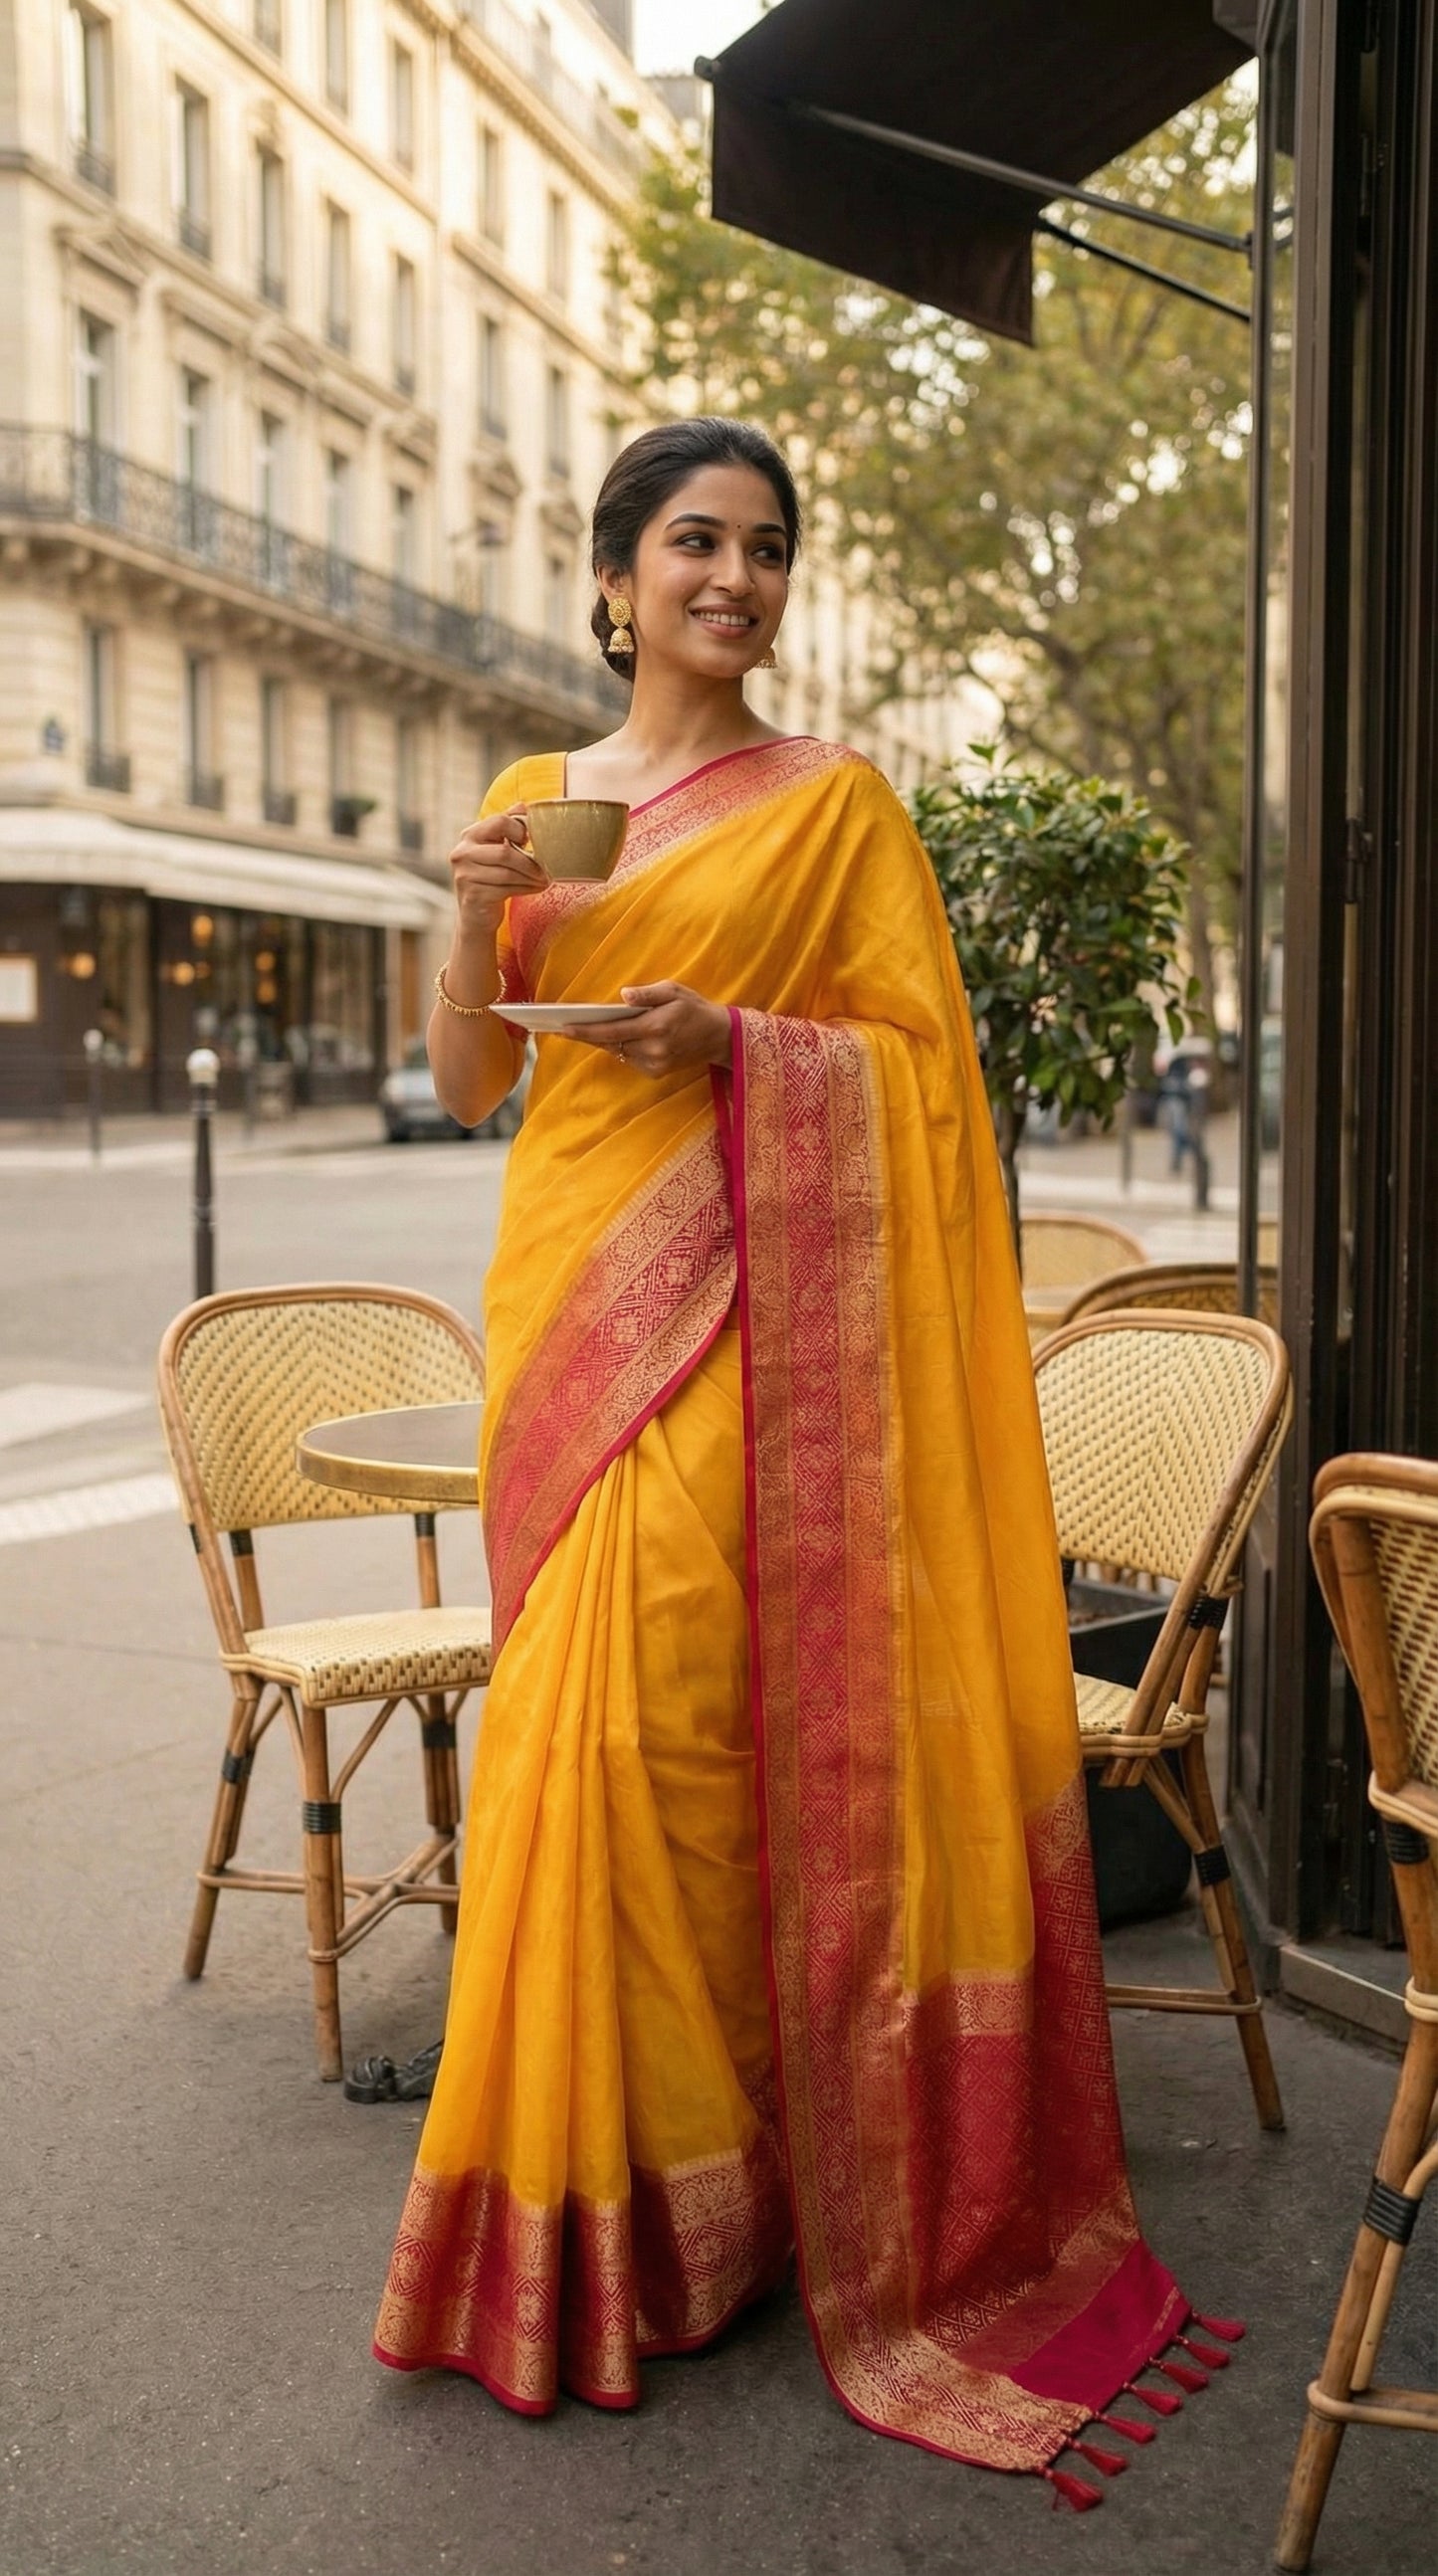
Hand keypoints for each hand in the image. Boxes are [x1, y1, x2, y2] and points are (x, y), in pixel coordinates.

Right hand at [446, 806, 547, 939]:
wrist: (476, 916)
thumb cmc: (490, 878)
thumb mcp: (495, 849)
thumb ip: (506, 826)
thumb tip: (524, 804)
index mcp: (469, 836)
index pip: (500, 822)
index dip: (520, 830)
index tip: (531, 842)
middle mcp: (462, 853)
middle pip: (505, 852)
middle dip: (530, 862)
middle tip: (547, 868)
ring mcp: (464, 875)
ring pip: (507, 873)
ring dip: (532, 877)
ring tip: (545, 879)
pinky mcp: (473, 895)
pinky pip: (506, 889)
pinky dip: (526, 889)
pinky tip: (536, 889)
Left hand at [559, 981, 732, 1075]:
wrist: (719, 1036)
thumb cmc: (694, 1007)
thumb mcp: (674, 990)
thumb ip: (647, 993)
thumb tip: (623, 995)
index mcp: (656, 1027)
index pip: (612, 1030)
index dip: (585, 1031)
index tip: (563, 1028)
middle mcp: (654, 1050)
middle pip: (610, 1042)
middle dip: (587, 1034)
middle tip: (562, 1027)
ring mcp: (655, 1064)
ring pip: (618, 1051)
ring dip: (604, 1040)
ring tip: (584, 1027)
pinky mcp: (656, 1072)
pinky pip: (629, 1058)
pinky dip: (621, 1047)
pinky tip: (616, 1036)